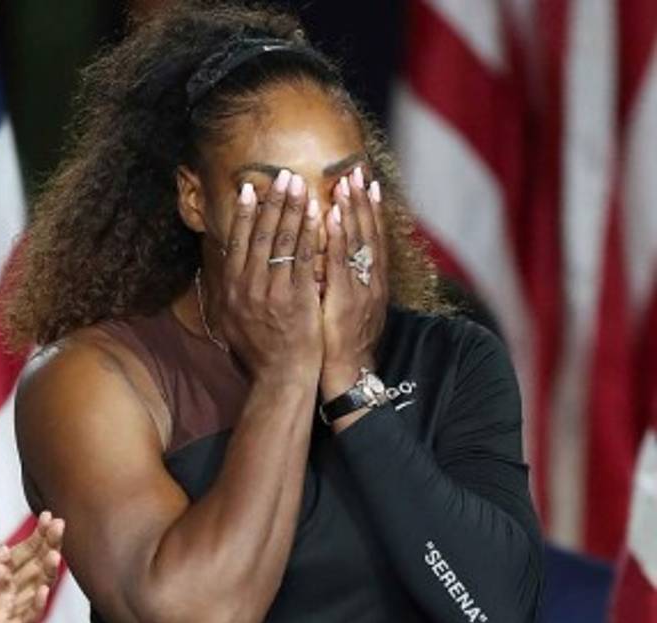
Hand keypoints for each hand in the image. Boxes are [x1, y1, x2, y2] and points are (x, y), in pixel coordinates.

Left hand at [0, 509, 64, 622]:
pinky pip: (25, 619)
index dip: (40, 534)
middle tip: (59, 527)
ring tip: (54, 555)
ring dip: (47, 573)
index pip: (28, 550)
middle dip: (49, 546)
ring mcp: (10, 610)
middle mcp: (12, 591)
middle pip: (37, 566)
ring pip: (36, 590)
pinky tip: (42, 591)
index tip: (49, 516)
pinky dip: (35, 606)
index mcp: (4, 574)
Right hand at [207, 170, 322, 386]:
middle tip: (281, 176)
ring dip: (291, 208)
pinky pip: (304, 257)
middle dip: (272, 201)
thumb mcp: (233, 320)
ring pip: (282, 241)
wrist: (280, 376)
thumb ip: (231, 291)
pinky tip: (318, 213)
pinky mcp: (297, 297)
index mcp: (231, 289)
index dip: (245, 213)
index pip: (238, 241)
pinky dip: (310, 232)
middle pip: (260, 235)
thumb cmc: (260, 350)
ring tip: (299, 184)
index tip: (250, 188)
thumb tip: (228, 265)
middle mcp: (247, 286)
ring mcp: (272, 291)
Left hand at [320, 165, 388, 400]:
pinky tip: (332, 216)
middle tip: (357, 170)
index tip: (365, 181)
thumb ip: (341, 282)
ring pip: (358, 242)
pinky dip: (338, 237)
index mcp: (370, 280)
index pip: (370, 237)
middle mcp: (369, 280)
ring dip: (352, 209)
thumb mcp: (344, 306)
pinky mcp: (345, 299)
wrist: (346, 374)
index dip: (368, 209)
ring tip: (346, 181)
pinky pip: (340, 263)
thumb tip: (330, 261)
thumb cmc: (339, 342)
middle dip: (362, 200)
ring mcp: (360, 288)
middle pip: (367, 232)